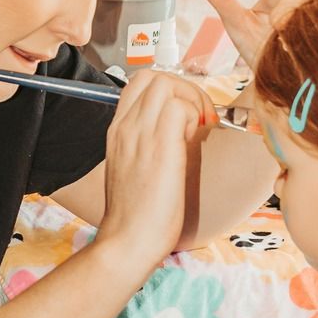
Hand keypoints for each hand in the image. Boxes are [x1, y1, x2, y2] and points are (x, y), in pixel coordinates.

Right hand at [96, 69, 216, 274]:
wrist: (127, 241)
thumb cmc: (136, 218)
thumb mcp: (133, 174)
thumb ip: (149, 151)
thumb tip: (178, 141)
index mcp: (117, 132)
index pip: (138, 85)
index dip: (168, 90)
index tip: (186, 116)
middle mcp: (126, 127)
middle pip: (153, 76)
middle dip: (184, 88)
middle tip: (199, 117)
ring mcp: (140, 134)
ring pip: (168, 84)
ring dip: (192, 100)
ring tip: (200, 128)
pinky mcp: (160, 146)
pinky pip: (181, 107)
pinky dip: (195, 116)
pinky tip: (196, 141)